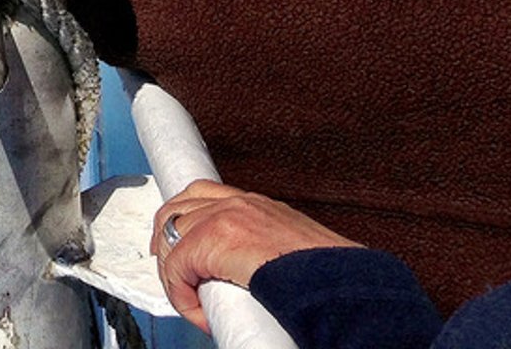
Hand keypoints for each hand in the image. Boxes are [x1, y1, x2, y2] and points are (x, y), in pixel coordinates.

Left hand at [151, 180, 360, 331]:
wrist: (346, 284)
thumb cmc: (330, 277)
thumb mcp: (293, 251)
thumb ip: (266, 253)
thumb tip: (254, 278)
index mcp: (257, 204)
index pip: (203, 195)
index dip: (183, 219)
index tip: (177, 245)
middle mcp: (237, 202)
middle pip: (176, 209)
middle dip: (165, 242)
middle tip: (171, 275)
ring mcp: (224, 216)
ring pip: (170, 236)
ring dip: (172, 272)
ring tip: (188, 300)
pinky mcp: (214, 239)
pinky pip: (176, 266)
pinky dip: (180, 293)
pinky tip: (199, 314)